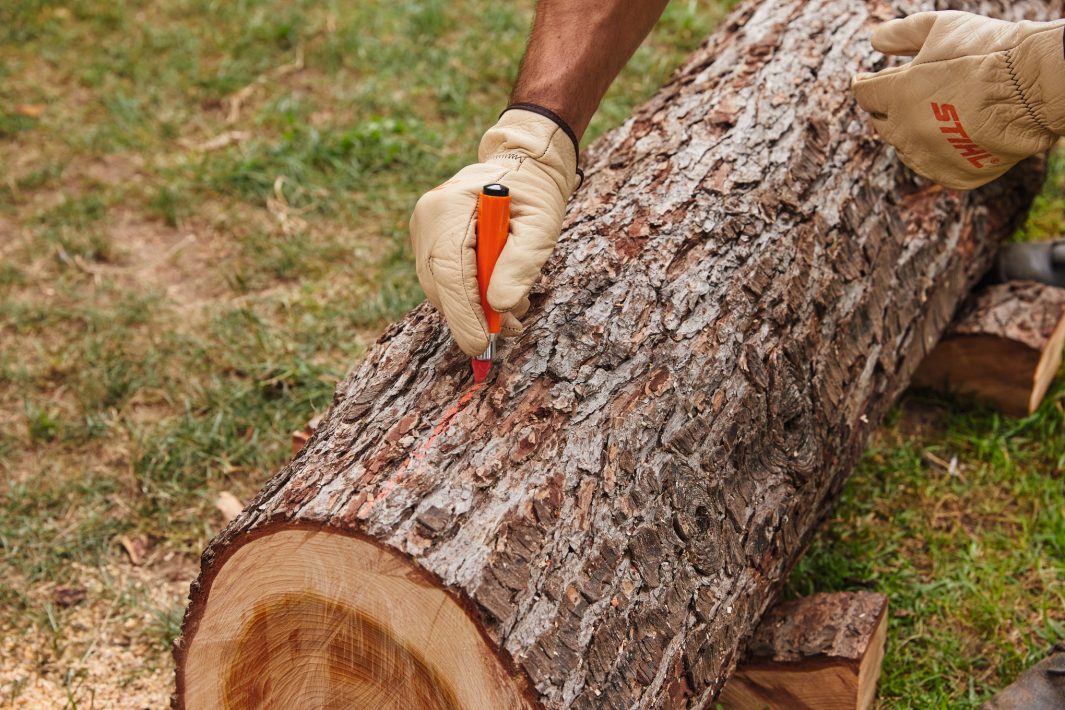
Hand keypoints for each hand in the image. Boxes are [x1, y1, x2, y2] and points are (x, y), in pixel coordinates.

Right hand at [409, 106, 580, 355]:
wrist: (522, 165)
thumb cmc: (535, 194)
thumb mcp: (540, 227)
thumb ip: (520, 265)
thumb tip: (498, 306)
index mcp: (449, 207)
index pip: (448, 270)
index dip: (462, 312)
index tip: (479, 344)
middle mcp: (427, 218)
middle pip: (439, 285)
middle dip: (474, 316)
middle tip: (512, 327)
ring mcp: (424, 231)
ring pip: (441, 289)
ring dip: (476, 308)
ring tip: (515, 306)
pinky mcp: (430, 243)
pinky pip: (444, 281)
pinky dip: (471, 297)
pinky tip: (498, 292)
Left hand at [853, 11, 1064, 189]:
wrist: (1036, 87)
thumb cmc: (989, 53)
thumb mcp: (941, 28)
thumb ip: (900, 34)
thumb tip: (874, 40)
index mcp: (896, 96)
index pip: (864, 93)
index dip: (863, 83)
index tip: (864, 79)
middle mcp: (905, 132)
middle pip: (881, 123)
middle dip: (885, 108)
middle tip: (895, 97)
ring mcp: (929, 159)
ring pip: (906, 147)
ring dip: (910, 132)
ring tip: (928, 115)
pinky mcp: (953, 176)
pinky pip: (935, 167)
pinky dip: (938, 153)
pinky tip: (949, 138)